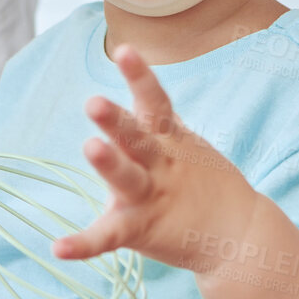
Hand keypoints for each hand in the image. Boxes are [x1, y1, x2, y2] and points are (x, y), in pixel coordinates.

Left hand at [52, 44, 257, 267]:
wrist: (240, 236)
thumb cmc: (203, 186)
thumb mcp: (186, 148)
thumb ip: (158, 126)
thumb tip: (132, 94)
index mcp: (169, 139)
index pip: (155, 101)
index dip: (140, 76)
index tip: (124, 50)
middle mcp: (160, 164)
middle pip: (137, 138)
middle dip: (116, 121)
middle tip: (94, 103)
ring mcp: (152, 197)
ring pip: (128, 178)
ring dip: (109, 164)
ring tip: (90, 146)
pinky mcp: (142, 229)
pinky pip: (110, 236)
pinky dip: (84, 244)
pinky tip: (58, 247)